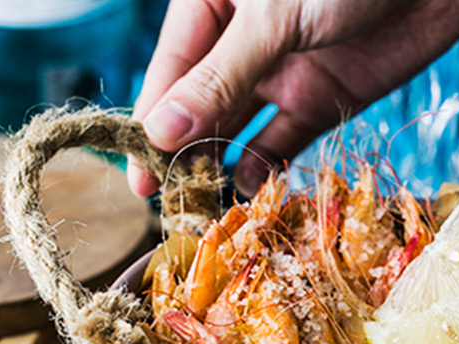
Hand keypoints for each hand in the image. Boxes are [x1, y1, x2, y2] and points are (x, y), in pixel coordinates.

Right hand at [128, 0, 458, 196]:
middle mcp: (241, 44)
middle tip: (169, 204)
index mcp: (213, 5)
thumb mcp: (274, 18)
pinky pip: (282, 141)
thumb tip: (162, 131)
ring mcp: (280, 75)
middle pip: (199, 107)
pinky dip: (265, 166)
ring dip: (219, 165)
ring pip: (237, 128)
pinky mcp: (319, 101)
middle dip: (182, 153)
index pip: (170, 73)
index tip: (138, 175)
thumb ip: (221, 76)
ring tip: (204, 207)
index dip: (151, 125)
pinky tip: (247, 190)